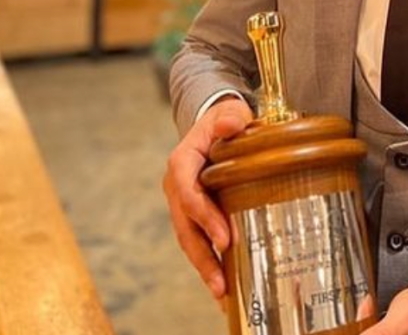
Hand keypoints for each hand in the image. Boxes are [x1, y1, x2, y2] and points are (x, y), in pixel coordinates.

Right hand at [163, 96, 252, 298]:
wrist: (218, 126)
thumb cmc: (225, 121)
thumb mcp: (228, 113)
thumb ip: (230, 118)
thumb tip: (230, 124)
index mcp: (181, 162)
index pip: (188, 193)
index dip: (204, 217)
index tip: (225, 237)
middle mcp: (177, 187)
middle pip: (185, 227)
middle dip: (202, 257)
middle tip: (221, 283)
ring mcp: (182, 204)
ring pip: (189, 240)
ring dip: (204, 267)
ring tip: (222, 293)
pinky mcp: (193, 215)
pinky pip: (198, 241)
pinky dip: (209, 263)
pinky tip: (224, 285)